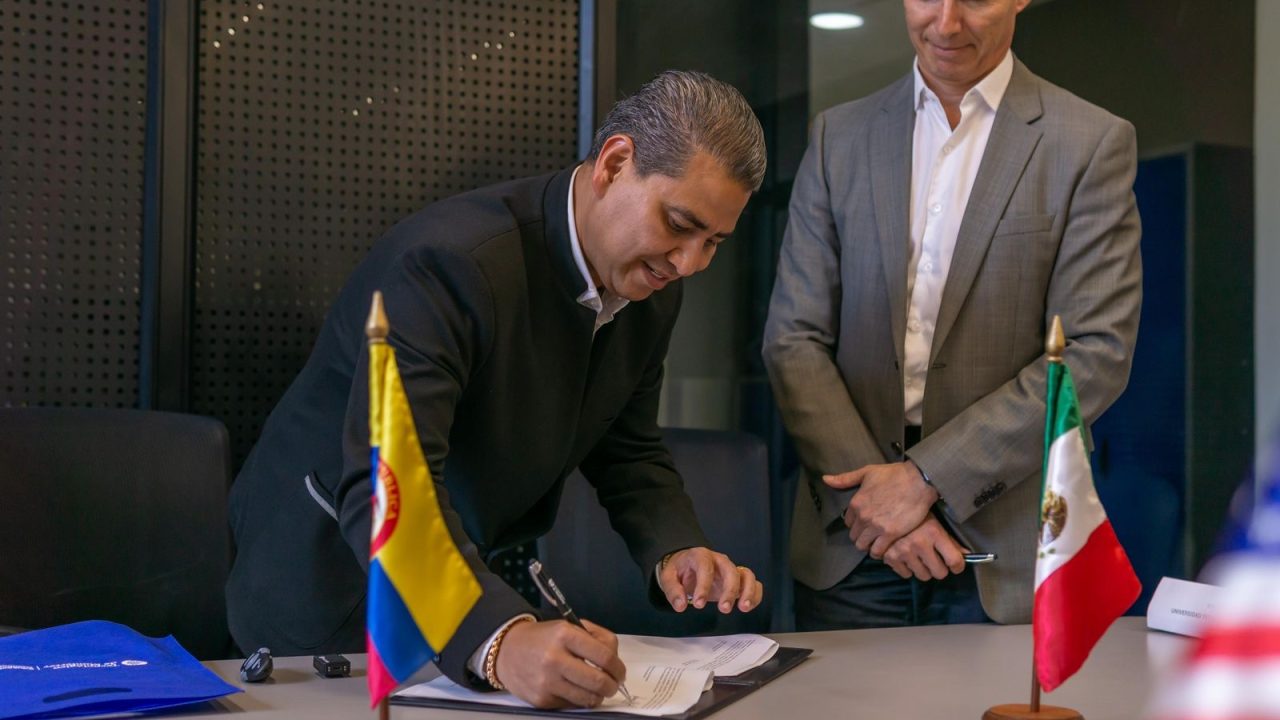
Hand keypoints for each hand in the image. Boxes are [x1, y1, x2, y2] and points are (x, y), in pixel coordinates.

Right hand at [494, 618, 625, 708]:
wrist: (506, 651)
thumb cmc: (544, 638)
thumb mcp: (568, 626)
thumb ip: (596, 638)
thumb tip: (615, 660)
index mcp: (564, 635)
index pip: (603, 655)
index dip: (618, 667)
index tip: (620, 672)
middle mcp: (554, 658)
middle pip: (598, 681)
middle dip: (613, 686)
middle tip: (613, 685)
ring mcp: (547, 682)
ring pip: (588, 698)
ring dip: (599, 696)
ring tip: (598, 690)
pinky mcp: (542, 700)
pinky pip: (572, 705)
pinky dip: (580, 700)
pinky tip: (577, 691)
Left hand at [658, 547, 763, 613]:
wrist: (687, 565)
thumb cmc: (680, 570)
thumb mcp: (668, 577)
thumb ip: (673, 591)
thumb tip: (680, 606)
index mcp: (700, 556)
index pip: (705, 567)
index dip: (703, 586)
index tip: (698, 604)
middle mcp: (718, 560)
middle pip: (730, 570)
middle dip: (729, 590)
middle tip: (724, 609)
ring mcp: (730, 569)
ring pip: (746, 574)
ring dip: (748, 591)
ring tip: (743, 608)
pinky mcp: (738, 579)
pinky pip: (753, 583)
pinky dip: (755, 594)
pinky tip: (748, 606)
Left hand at [824, 461, 938, 558]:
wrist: (918, 481)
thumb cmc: (894, 474)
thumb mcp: (867, 472)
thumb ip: (845, 479)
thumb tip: (825, 479)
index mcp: (856, 503)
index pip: (848, 522)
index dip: (856, 524)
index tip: (865, 524)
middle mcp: (863, 516)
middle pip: (854, 536)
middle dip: (861, 536)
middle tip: (871, 536)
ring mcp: (876, 526)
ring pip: (863, 546)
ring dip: (868, 546)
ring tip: (876, 544)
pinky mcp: (890, 534)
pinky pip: (878, 551)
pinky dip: (879, 552)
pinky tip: (885, 549)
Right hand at [881, 515, 967, 580]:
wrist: (886, 508)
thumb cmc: (914, 516)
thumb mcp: (934, 523)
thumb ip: (950, 541)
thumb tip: (967, 555)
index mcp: (934, 532)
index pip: (954, 560)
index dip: (958, 566)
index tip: (956, 565)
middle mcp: (919, 543)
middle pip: (939, 573)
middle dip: (939, 568)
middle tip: (935, 560)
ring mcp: (904, 552)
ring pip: (923, 576)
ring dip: (923, 569)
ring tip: (919, 557)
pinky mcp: (890, 557)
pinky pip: (906, 575)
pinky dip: (907, 569)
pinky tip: (907, 557)